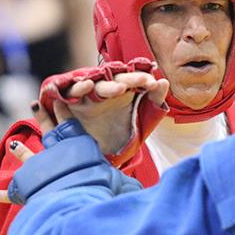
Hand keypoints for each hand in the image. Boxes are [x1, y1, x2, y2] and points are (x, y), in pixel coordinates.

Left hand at [0, 108, 143, 203]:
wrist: (71, 199)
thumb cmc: (96, 187)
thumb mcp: (119, 181)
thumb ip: (130, 183)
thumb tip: (158, 183)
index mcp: (75, 148)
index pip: (69, 124)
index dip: (64, 110)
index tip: (59, 98)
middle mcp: (55, 154)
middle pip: (48, 132)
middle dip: (43, 118)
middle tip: (35, 104)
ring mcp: (40, 171)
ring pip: (29, 158)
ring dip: (21, 152)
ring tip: (11, 144)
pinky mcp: (28, 189)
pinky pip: (15, 192)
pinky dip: (7, 194)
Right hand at [54, 72, 168, 153]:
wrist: (96, 155)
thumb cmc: (119, 133)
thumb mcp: (140, 120)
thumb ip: (153, 101)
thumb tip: (165, 82)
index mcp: (121, 92)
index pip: (132, 80)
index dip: (142, 79)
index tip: (154, 84)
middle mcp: (103, 90)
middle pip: (115, 80)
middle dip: (130, 80)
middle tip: (144, 81)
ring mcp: (86, 96)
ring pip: (94, 85)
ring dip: (106, 85)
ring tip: (120, 88)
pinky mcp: (69, 103)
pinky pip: (70, 92)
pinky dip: (77, 87)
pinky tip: (86, 85)